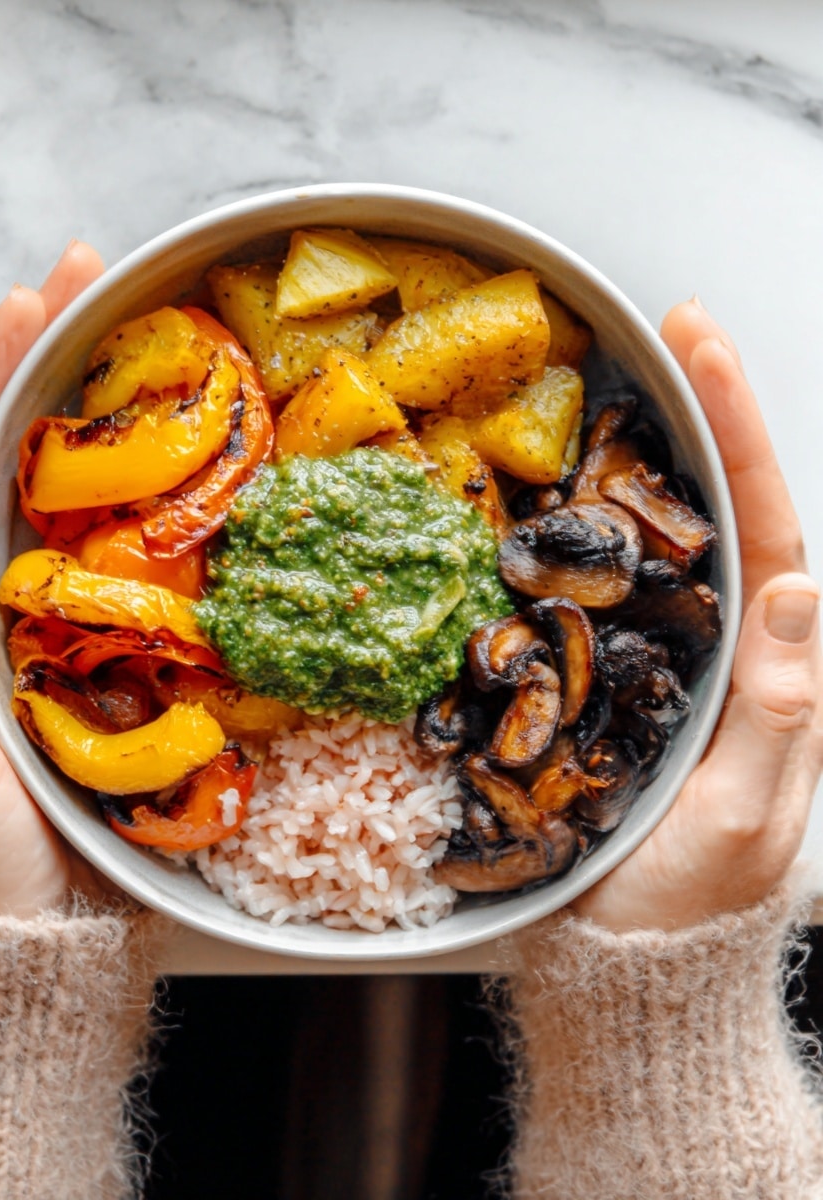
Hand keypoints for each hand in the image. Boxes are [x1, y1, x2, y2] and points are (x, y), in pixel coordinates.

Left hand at [0, 241, 108, 916]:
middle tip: (91, 277)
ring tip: (144, 339)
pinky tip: (194, 466)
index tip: (28, 300)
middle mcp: (1, 598)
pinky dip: (158, 506)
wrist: (43, 923)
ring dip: (103, 417)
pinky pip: (137, 565)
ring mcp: (60, 621)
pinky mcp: (117, 653)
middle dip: (46, 362)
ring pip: (78, 499)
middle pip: (18, 459)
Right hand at [572, 299, 822, 930]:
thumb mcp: (742, 820)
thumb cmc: (686, 906)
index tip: (705, 349)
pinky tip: (555, 492)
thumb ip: (777, 711)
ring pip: (662, 544)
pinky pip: (601, 594)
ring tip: (617, 378)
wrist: (623, 964)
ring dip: (643, 459)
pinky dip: (584, 534)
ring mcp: (663, 663)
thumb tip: (797, 582)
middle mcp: (723, 650)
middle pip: (722, 512)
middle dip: (704, 414)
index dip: (739, 436)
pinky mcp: (607, 684)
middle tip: (669, 327)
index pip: (768, 530)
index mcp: (773, 671)